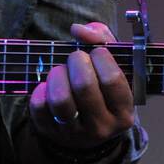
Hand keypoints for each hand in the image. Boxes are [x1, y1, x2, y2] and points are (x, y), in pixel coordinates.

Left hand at [28, 21, 134, 149]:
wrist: (86, 128)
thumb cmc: (102, 89)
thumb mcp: (112, 66)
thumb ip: (102, 39)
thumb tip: (78, 30)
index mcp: (123, 113)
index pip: (112, 80)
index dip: (101, 57)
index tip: (97, 52)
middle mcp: (102, 127)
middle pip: (84, 86)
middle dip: (77, 61)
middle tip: (76, 58)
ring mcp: (75, 133)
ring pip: (60, 99)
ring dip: (57, 75)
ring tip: (61, 70)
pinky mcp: (51, 132)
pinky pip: (39, 106)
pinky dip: (40, 89)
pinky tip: (48, 86)